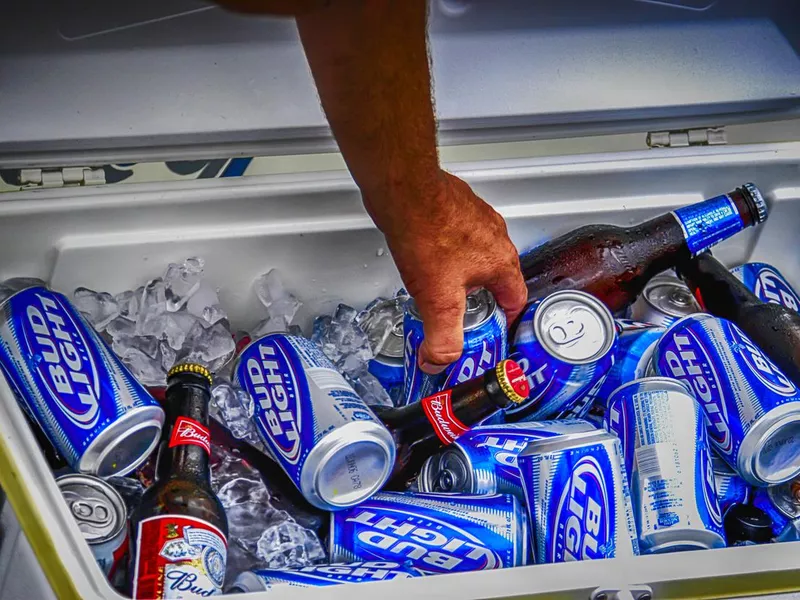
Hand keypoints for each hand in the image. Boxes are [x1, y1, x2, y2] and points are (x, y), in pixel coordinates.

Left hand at [365, 171, 526, 373]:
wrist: (405, 189)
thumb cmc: (427, 233)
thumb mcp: (437, 300)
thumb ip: (442, 338)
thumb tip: (439, 362)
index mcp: (501, 261)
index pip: (516, 300)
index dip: (506, 321)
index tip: (495, 332)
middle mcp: (496, 237)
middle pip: (498, 278)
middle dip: (482, 299)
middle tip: (464, 315)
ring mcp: (477, 218)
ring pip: (479, 255)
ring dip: (465, 273)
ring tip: (443, 288)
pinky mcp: (456, 207)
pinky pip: (460, 236)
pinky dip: (449, 252)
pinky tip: (428, 257)